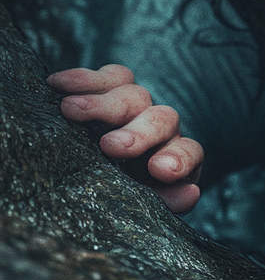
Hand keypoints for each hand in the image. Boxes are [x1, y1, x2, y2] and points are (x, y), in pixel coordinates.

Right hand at [47, 64, 203, 213]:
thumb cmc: (125, 192)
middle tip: (110, 146)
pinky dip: (83, 79)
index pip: (188, 153)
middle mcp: (161, 129)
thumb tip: (190, 192)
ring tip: (69, 109)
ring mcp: (139, 106)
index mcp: (175, 159)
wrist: (102, 173)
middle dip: (137, 133)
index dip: (178, 159)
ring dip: (101, 103)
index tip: (159, 170)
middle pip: (160, 121)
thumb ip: (167, 200)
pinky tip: (58, 85)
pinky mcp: (116, 87)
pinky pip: (109, 77)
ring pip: (133, 95)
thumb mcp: (144, 202)